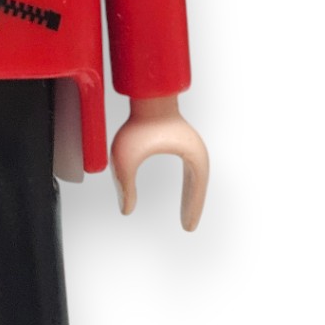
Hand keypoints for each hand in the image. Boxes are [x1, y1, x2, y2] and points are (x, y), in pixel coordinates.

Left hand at [110, 95, 209, 230]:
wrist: (145, 96)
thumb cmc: (138, 123)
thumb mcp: (125, 158)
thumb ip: (125, 185)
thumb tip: (125, 211)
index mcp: (192, 155)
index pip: (196, 189)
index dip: (192, 209)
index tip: (188, 227)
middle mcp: (196, 151)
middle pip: (199, 186)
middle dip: (193, 206)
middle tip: (188, 227)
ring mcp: (191, 146)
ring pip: (197, 179)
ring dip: (192, 196)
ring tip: (187, 215)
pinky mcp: (183, 142)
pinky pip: (191, 171)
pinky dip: (190, 186)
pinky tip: (185, 195)